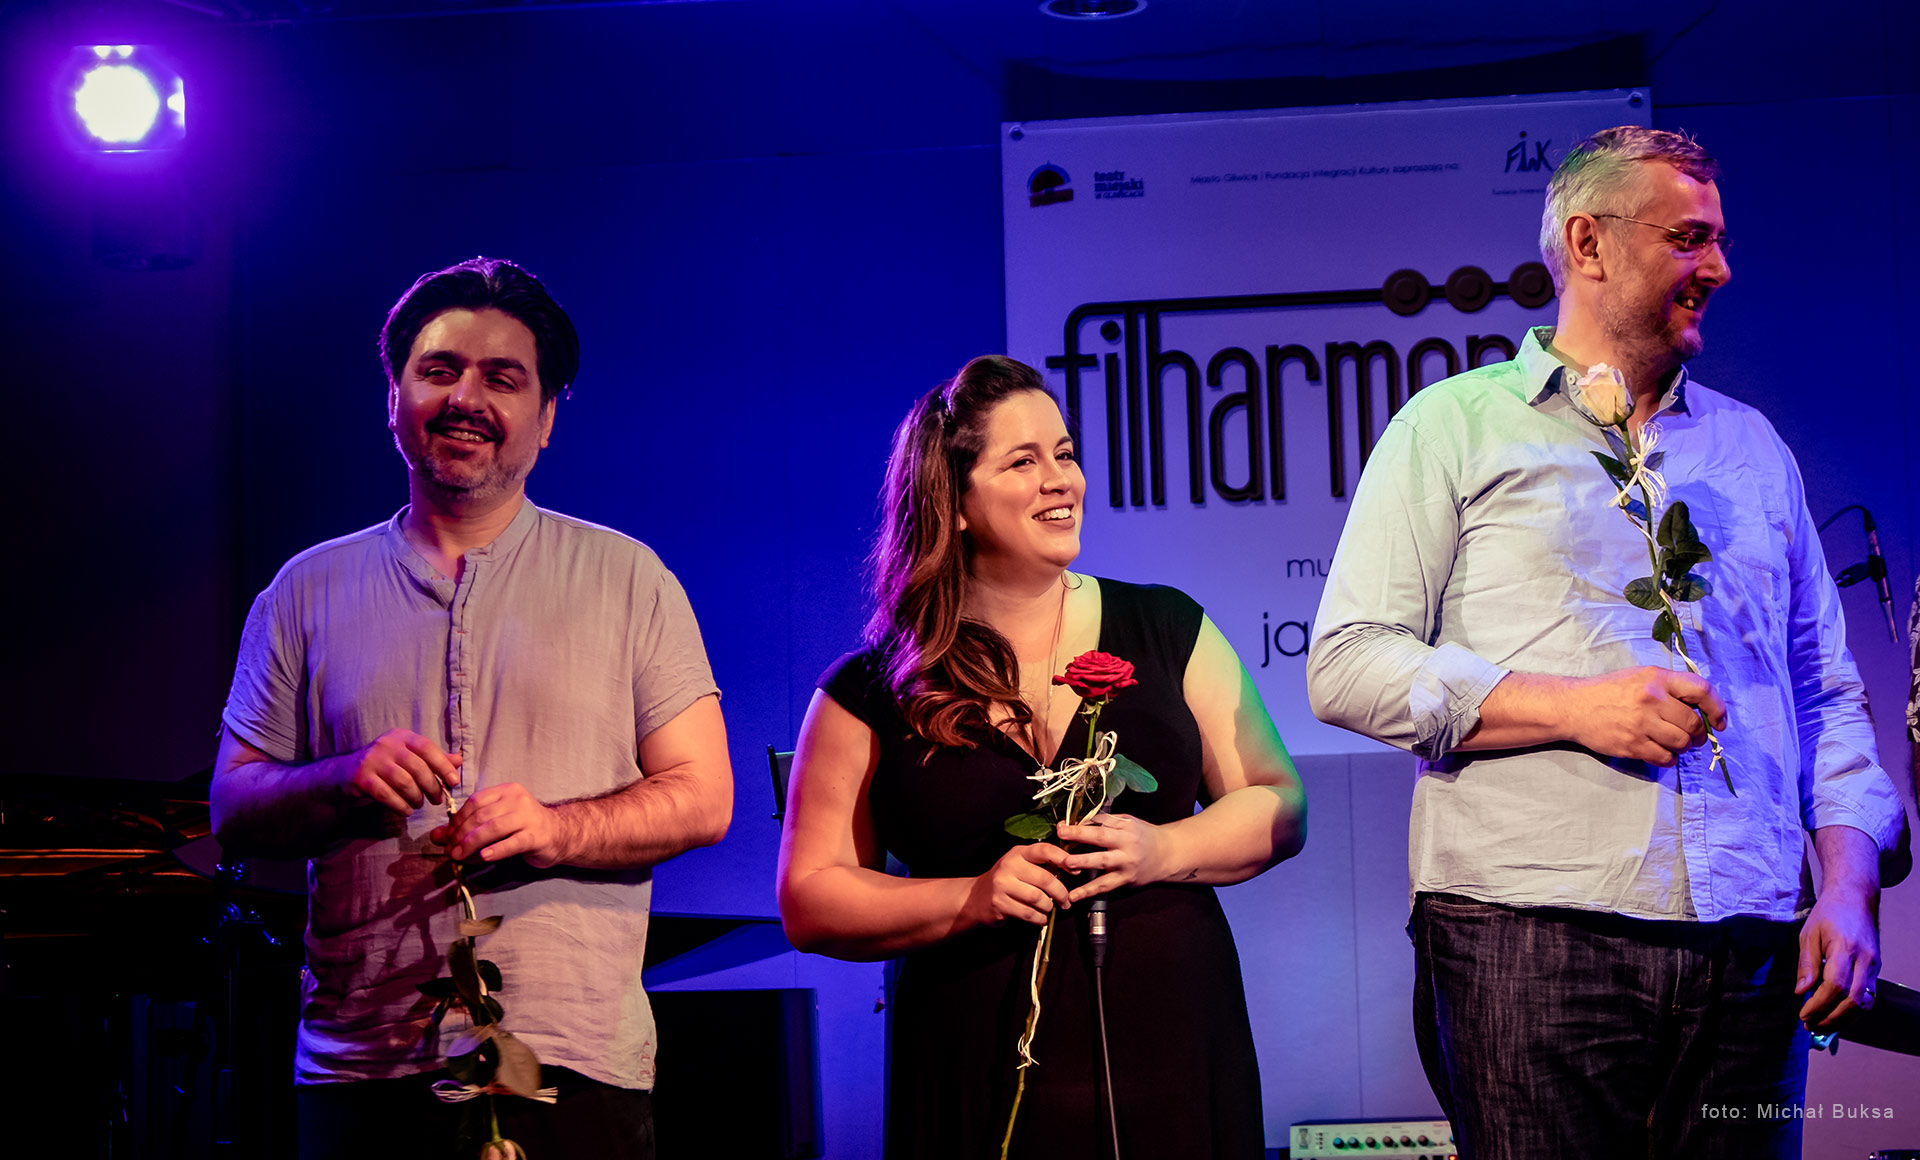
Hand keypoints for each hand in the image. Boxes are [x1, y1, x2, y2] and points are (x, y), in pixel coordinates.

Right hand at [336, 729, 460, 813]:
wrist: (345, 773)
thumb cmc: (385, 766)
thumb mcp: (409, 758)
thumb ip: (433, 759)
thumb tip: (459, 760)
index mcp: (402, 736)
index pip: (427, 747)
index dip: (443, 765)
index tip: (454, 781)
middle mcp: (387, 744)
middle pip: (417, 767)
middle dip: (432, 786)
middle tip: (437, 799)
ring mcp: (372, 760)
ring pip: (403, 782)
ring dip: (416, 797)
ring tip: (419, 804)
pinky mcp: (361, 778)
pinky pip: (386, 795)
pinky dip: (400, 805)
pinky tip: (406, 810)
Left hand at [431, 782, 569, 867]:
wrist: (559, 834)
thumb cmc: (523, 828)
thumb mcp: (494, 824)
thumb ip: (465, 828)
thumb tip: (436, 836)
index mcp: (507, 791)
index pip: (475, 801)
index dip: (457, 819)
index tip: (447, 837)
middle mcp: (518, 800)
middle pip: (482, 815)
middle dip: (461, 834)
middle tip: (450, 850)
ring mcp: (529, 817)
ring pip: (494, 828)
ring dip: (472, 843)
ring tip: (459, 856)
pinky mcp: (536, 836)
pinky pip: (512, 843)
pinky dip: (496, 850)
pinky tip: (484, 856)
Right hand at [963, 843, 1071, 927]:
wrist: (977, 897)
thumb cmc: (1007, 881)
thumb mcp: (1021, 865)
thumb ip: (1043, 865)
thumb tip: (1072, 867)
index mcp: (1018, 853)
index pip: (1044, 850)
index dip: (1062, 858)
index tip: (1075, 870)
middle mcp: (1009, 866)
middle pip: (1045, 879)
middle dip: (1060, 893)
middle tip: (1065, 901)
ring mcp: (1002, 885)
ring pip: (1038, 898)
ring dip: (1049, 907)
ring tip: (1049, 909)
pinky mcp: (1000, 903)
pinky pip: (1028, 913)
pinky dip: (1039, 918)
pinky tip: (1040, 918)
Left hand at [1057, 814, 1174, 901]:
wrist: (1167, 855)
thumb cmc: (1143, 836)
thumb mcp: (1129, 822)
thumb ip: (1107, 821)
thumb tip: (1079, 822)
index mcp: (1126, 827)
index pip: (1101, 822)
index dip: (1081, 823)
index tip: (1062, 825)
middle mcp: (1126, 844)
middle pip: (1102, 837)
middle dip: (1080, 835)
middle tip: (1062, 834)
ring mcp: (1126, 863)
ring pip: (1103, 862)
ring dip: (1083, 862)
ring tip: (1067, 863)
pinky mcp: (1125, 880)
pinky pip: (1105, 886)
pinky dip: (1088, 892)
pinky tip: (1074, 895)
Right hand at [1562, 667, 1727, 763]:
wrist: (1573, 707)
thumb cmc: (1609, 691)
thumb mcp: (1640, 677)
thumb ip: (1669, 687)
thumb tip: (1701, 709)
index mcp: (1657, 679)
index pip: (1702, 691)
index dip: (1717, 708)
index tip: (1719, 722)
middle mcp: (1652, 699)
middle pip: (1693, 723)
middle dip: (1699, 735)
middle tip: (1693, 738)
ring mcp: (1641, 723)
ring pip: (1681, 743)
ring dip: (1684, 747)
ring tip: (1675, 744)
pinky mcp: (1632, 744)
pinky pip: (1665, 757)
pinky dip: (1669, 758)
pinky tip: (1662, 752)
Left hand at [1796, 878, 1880, 1032]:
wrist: (1856, 899)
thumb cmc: (1828, 914)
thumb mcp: (1808, 934)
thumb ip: (1806, 964)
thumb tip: (1801, 992)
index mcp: (1845, 948)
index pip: (1836, 985)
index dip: (1820, 1004)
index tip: (1803, 1014)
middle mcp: (1865, 960)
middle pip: (1853, 1000)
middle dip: (1831, 1018)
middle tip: (1811, 1026)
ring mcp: (1874, 966)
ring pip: (1864, 1003)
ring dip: (1843, 1019)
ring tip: (1821, 1026)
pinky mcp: (1876, 970)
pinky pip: (1868, 997)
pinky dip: (1853, 1011)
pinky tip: (1837, 1016)